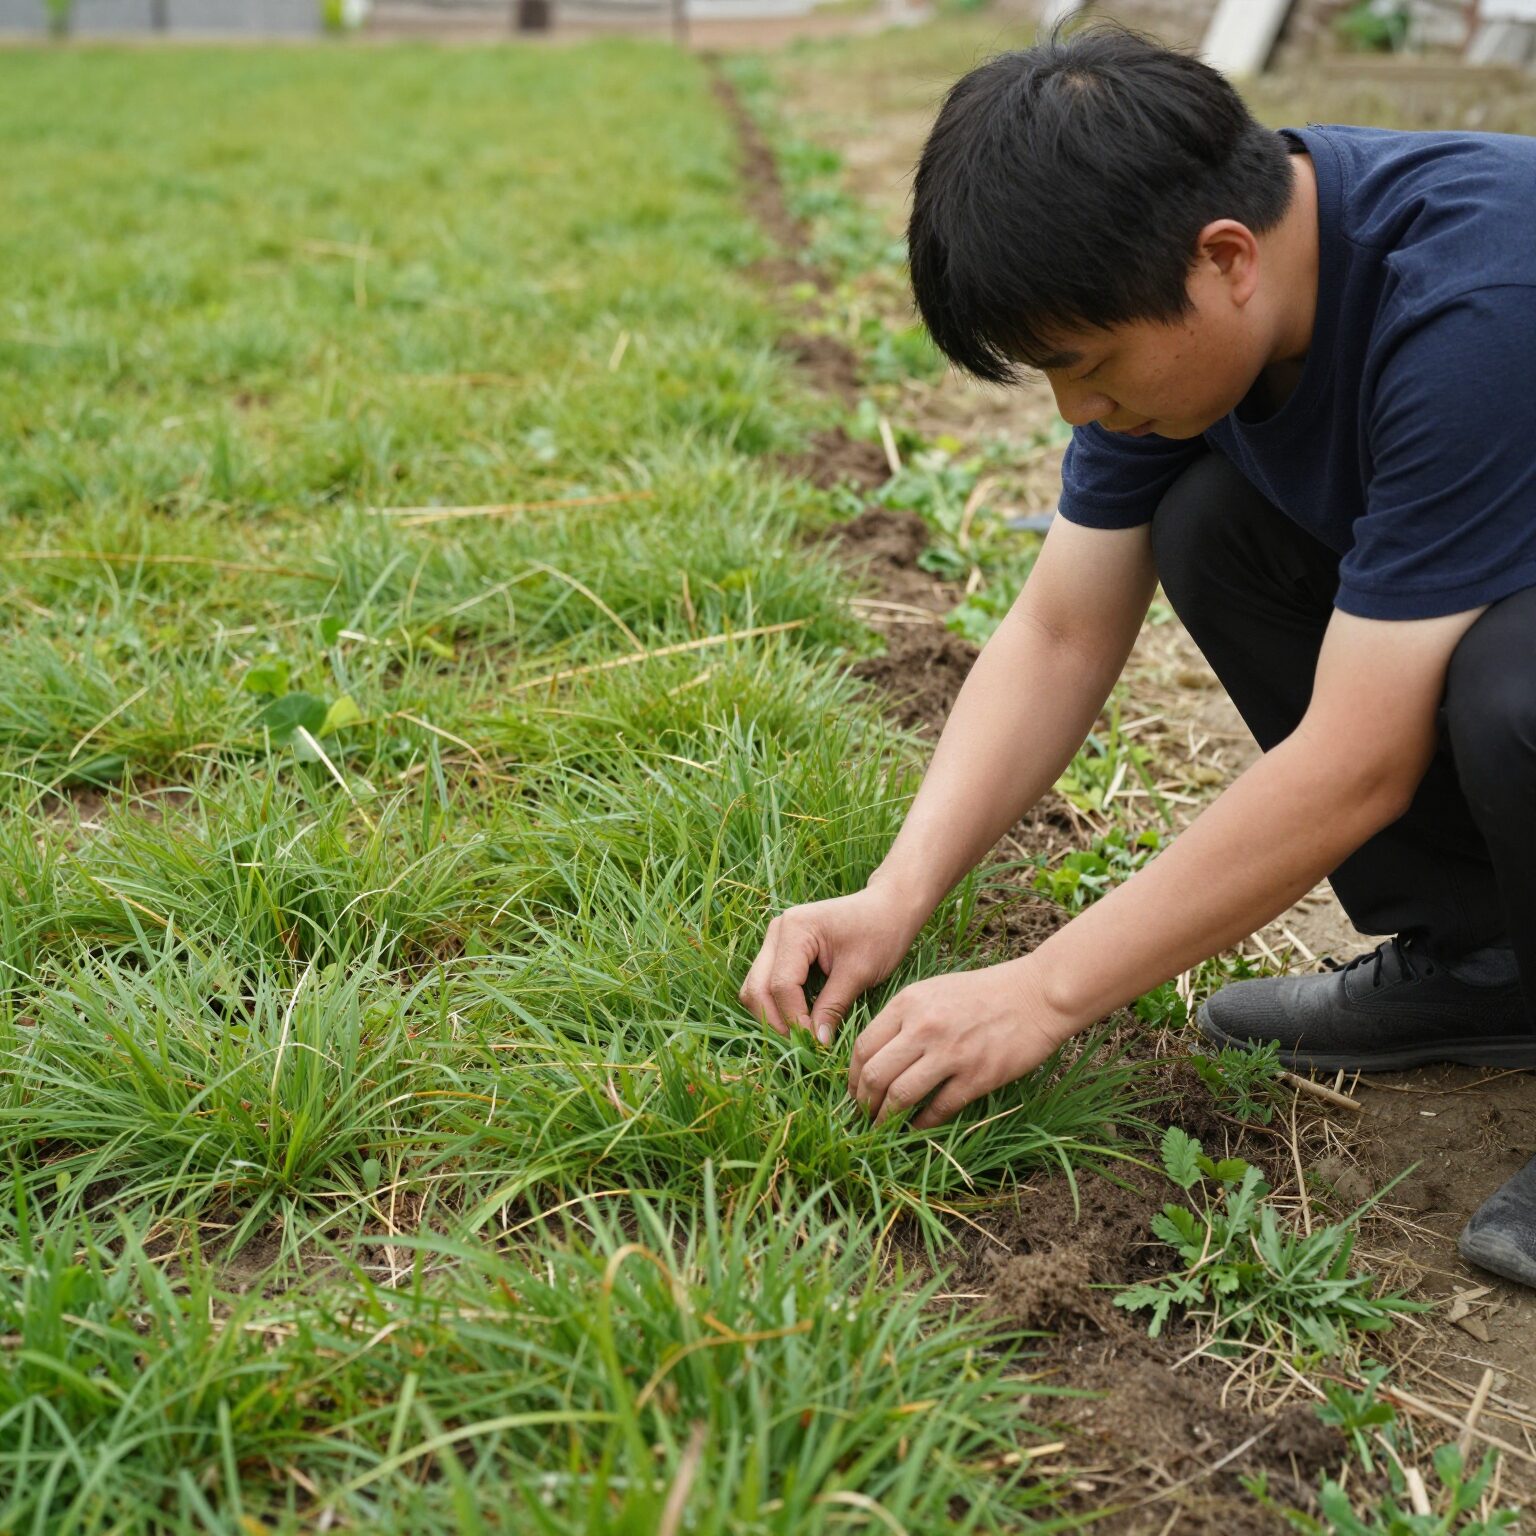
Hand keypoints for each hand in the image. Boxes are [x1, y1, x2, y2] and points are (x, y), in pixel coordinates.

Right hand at [738, 885, 926, 1044]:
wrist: (890, 908)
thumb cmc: (880, 933)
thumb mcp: (859, 972)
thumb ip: (833, 1006)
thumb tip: (816, 1043)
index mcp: (795, 929)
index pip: (781, 985)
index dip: (794, 1019)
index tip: (816, 1042)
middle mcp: (777, 931)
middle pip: (757, 987)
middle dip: (775, 1021)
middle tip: (802, 1045)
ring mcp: (775, 939)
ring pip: (756, 987)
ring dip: (772, 1015)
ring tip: (800, 1036)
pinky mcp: (781, 949)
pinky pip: (767, 982)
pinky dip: (778, 1005)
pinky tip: (799, 1020)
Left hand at [846, 958, 1078, 1129]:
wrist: (1035, 994)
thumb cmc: (984, 992)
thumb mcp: (933, 991)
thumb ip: (904, 1018)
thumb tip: (876, 1056)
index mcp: (908, 1003)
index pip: (864, 1046)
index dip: (852, 1076)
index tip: (854, 1090)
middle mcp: (923, 1027)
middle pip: (875, 1074)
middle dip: (863, 1102)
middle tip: (863, 1115)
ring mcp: (950, 1053)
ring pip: (900, 1095)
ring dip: (886, 1118)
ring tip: (882, 1128)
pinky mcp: (977, 1076)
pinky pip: (938, 1109)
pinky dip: (921, 1124)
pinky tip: (915, 1128)